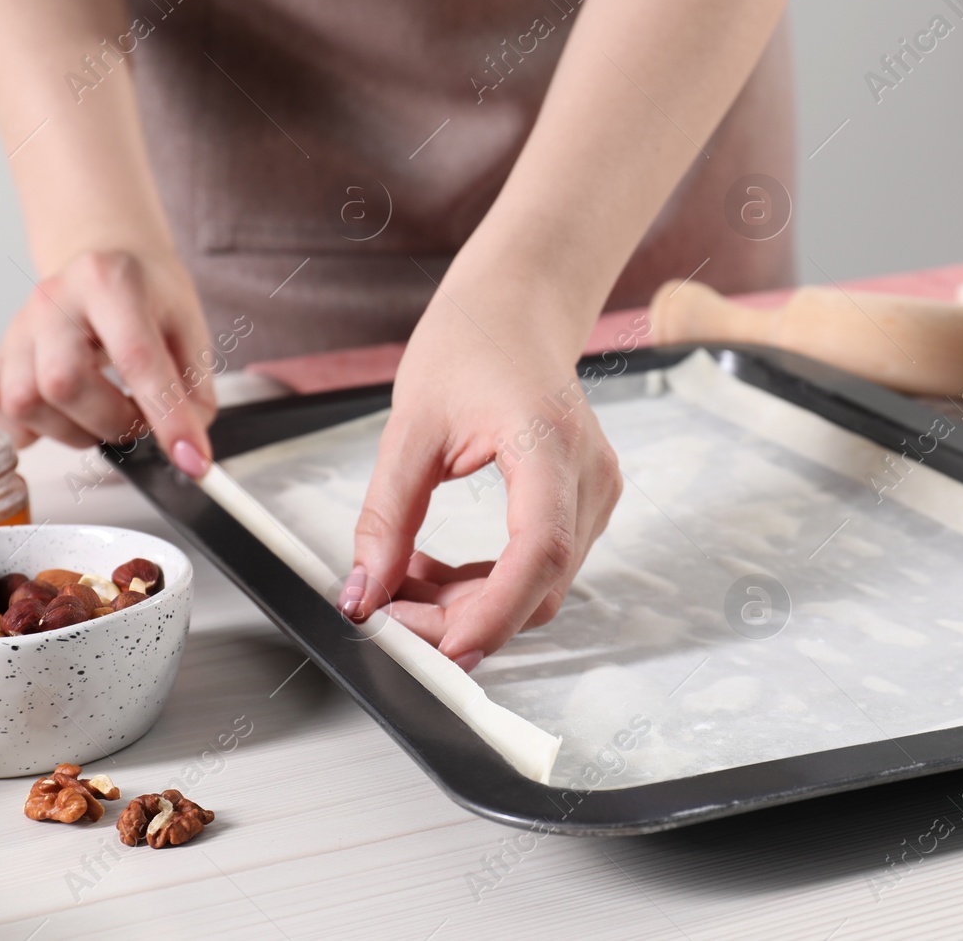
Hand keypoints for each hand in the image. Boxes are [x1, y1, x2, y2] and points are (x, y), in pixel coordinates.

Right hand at [0, 249, 215, 474]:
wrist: (104, 262)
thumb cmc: (148, 295)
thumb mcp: (189, 330)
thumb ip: (192, 391)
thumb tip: (186, 451)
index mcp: (110, 282)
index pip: (137, 359)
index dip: (167, 418)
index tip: (190, 459)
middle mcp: (55, 299)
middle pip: (62, 383)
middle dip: (112, 422)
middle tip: (138, 419)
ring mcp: (19, 326)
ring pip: (24, 403)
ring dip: (74, 431)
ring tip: (103, 415)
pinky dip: (25, 429)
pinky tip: (60, 417)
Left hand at [343, 287, 623, 669]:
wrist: (515, 310)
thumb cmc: (470, 345)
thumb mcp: (408, 430)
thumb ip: (385, 518)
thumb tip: (365, 594)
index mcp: (549, 443)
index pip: (538, 551)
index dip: (494, 614)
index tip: (444, 651)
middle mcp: (589, 474)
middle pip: (540, 586)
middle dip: (465, 617)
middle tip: (393, 613)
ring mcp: (597, 491)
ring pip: (541, 587)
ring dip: (472, 603)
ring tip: (406, 578)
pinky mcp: (587, 503)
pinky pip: (542, 568)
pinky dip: (489, 583)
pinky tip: (439, 567)